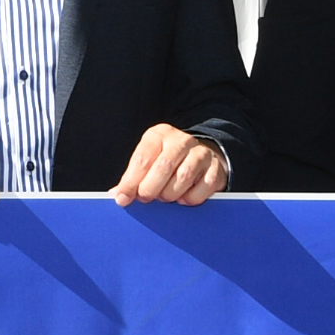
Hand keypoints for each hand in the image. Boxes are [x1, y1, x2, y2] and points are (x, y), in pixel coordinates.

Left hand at [112, 124, 229, 205]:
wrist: (200, 155)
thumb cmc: (165, 161)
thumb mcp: (147, 161)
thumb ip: (132, 177)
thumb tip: (118, 195)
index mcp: (159, 135)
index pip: (142, 159)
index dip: (131, 181)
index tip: (123, 198)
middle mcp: (181, 140)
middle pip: (163, 167)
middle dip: (150, 188)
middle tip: (146, 198)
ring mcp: (201, 153)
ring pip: (184, 177)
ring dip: (170, 194)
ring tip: (164, 197)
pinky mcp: (216, 168)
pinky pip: (203, 187)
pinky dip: (190, 198)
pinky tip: (183, 198)